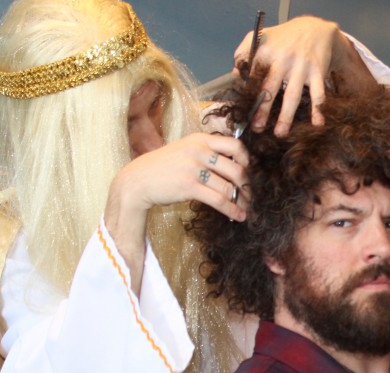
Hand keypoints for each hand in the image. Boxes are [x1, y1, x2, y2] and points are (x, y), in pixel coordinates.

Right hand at [104, 133, 248, 293]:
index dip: (247, 161)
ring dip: (242, 201)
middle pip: (237, 169)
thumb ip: (207, 153)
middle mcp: (198, 150)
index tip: (249, 173)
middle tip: (252, 196)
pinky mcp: (189, 186)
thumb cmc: (164, 167)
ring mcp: (193, 168)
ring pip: (229, 187)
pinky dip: (232, 210)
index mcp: (200, 139)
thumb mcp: (185, 150)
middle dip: (248, 186)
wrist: (138, 180)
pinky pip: (219, 200)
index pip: (235, 145)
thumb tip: (236, 166)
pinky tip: (238, 216)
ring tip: (246, 210)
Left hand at [234, 16, 372, 135]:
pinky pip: (318, 94)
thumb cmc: (284, 38)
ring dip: (286, 117)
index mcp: (265, 53)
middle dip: (262, 111)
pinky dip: (318, 110)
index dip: (248, 96)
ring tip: (280, 134)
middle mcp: (282, 60)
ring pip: (292, 96)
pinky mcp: (317, 72)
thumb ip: (244, 52)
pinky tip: (318, 124)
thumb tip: (236, 75)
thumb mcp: (261, 37)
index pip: (253, 78)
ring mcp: (301, 67)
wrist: (314, 29)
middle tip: (257, 128)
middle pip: (270, 90)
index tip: (245, 113)